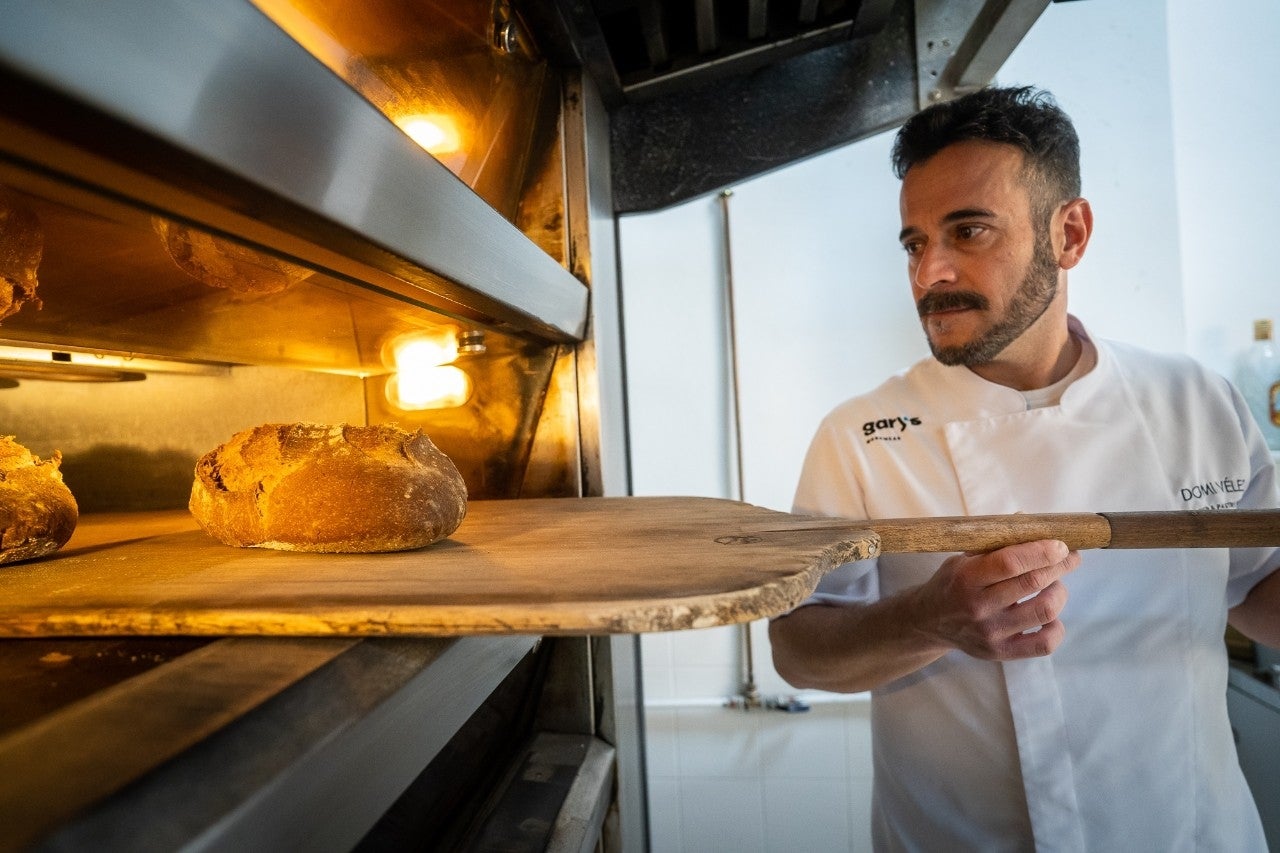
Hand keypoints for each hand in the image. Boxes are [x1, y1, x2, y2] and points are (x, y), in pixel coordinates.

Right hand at [910, 540, 1079, 659]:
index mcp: (966, 578)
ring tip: (1054, 585)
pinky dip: (1056, 626)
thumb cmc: (952, 583)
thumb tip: (1030, 522)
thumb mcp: (963, 558)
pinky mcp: (1001, 652)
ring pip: (1044, 611)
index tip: (1061, 545)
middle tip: (1069, 558)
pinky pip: (1045, 643)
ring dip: (1058, 592)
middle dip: (1059, 566)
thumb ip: (995, 544)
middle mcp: (978, 607)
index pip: (1010, 563)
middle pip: (1032, 582)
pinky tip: (1048, 616)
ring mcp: (991, 633)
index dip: (1041, 552)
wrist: (929, 622)